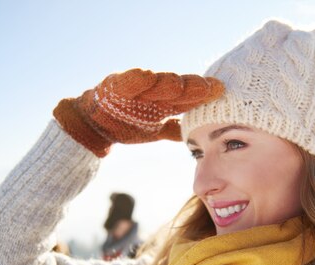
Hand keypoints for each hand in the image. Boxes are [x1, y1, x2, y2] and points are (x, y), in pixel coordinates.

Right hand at [53, 69, 223, 156]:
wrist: (93, 126)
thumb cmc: (125, 124)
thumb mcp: (153, 131)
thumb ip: (173, 130)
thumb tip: (196, 139)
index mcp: (163, 103)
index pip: (187, 98)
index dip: (204, 95)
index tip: (222, 92)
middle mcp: (152, 93)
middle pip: (177, 89)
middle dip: (194, 88)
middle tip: (212, 87)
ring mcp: (135, 90)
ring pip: (156, 84)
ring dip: (169, 84)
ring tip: (182, 84)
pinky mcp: (115, 87)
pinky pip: (127, 82)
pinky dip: (137, 79)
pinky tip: (146, 76)